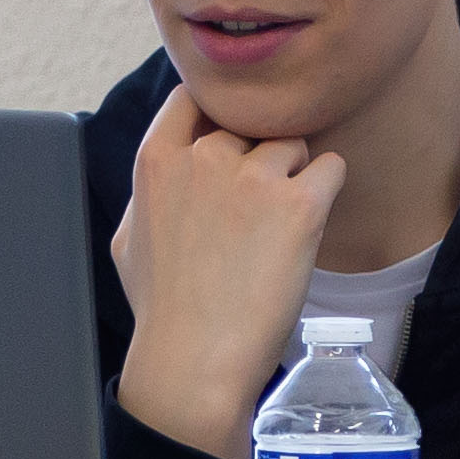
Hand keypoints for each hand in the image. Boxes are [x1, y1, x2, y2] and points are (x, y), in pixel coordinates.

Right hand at [109, 83, 344, 458]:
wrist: (196, 361)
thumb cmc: (162, 309)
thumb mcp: (128, 239)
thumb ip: (150, 190)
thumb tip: (169, 163)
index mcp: (156, 161)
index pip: (195, 97)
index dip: (218, 116)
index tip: (231, 144)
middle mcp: (204, 157)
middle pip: (252, 125)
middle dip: (258, 156)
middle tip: (257, 211)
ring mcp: (254, 178)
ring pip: (294, 143)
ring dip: (294, 174)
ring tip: (278, 226)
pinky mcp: (301, 204)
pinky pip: (332, 166)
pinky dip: (327, 189)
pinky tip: (308, 224)